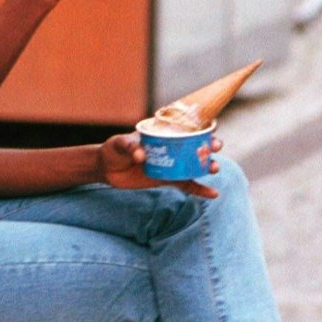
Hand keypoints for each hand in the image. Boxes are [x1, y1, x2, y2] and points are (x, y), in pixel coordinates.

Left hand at [97, 132, 220, 198]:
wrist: (106, 169)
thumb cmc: (113, 149)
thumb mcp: (119, 143)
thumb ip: (130, 146)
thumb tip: (142, 156)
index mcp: (163, 132)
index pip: (186, 127)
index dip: (201, 127)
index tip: (211, 130)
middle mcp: (171, 146)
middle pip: (196, 145)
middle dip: (209, 146)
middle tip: (215, 148)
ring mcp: (171, 163)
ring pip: (195, 164)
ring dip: (208, 166)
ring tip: (215, 169)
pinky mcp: (168, 179)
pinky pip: (187, 184)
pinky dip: (200, 189)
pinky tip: (213, 194)